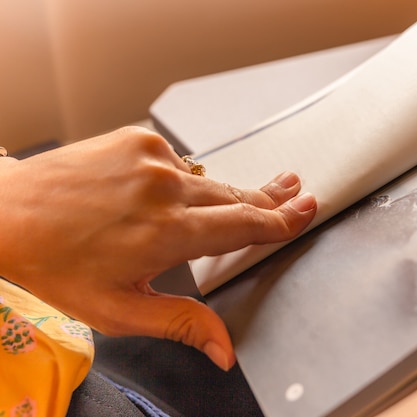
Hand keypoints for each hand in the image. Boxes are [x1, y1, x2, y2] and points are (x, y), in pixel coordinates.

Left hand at [0, 127, 316, 369]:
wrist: (7, 213)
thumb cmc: (55, 263)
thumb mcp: (119, 309)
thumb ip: (181, 324)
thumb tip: (224, 349)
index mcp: (167, 232)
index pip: (244, 225)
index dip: (281, 220)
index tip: (305, 209)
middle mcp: (165, 188)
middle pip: (237, 197)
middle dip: (270, 200)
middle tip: (297, 194)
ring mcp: (152, 158)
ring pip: (211, 180)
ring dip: (236, 190)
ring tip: (268, 188)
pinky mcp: (138, 141)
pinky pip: (181, 164)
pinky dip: (191, 180)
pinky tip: (193, 190)